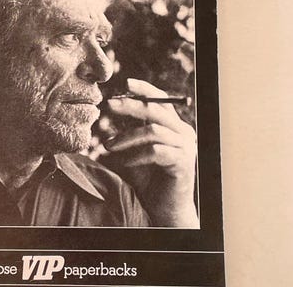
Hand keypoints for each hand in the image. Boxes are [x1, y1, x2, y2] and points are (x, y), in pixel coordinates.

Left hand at [106, 78, 198, 227]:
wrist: (165, 208)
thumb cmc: (149, 177)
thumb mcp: (137, 148)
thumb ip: (132, 128)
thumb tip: (115, 105)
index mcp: (173, 125)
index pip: (161, 99)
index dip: (144, 89)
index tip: (126, 83)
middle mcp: (183, 132)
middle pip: (156, 110)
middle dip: (130, 105)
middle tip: (109, 105)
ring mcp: (185, 147)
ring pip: (152, 131)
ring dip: (126, 137)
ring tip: (107, 146)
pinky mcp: (182, 163)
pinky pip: (155, 152)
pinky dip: (136, 156)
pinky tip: (124, 163)